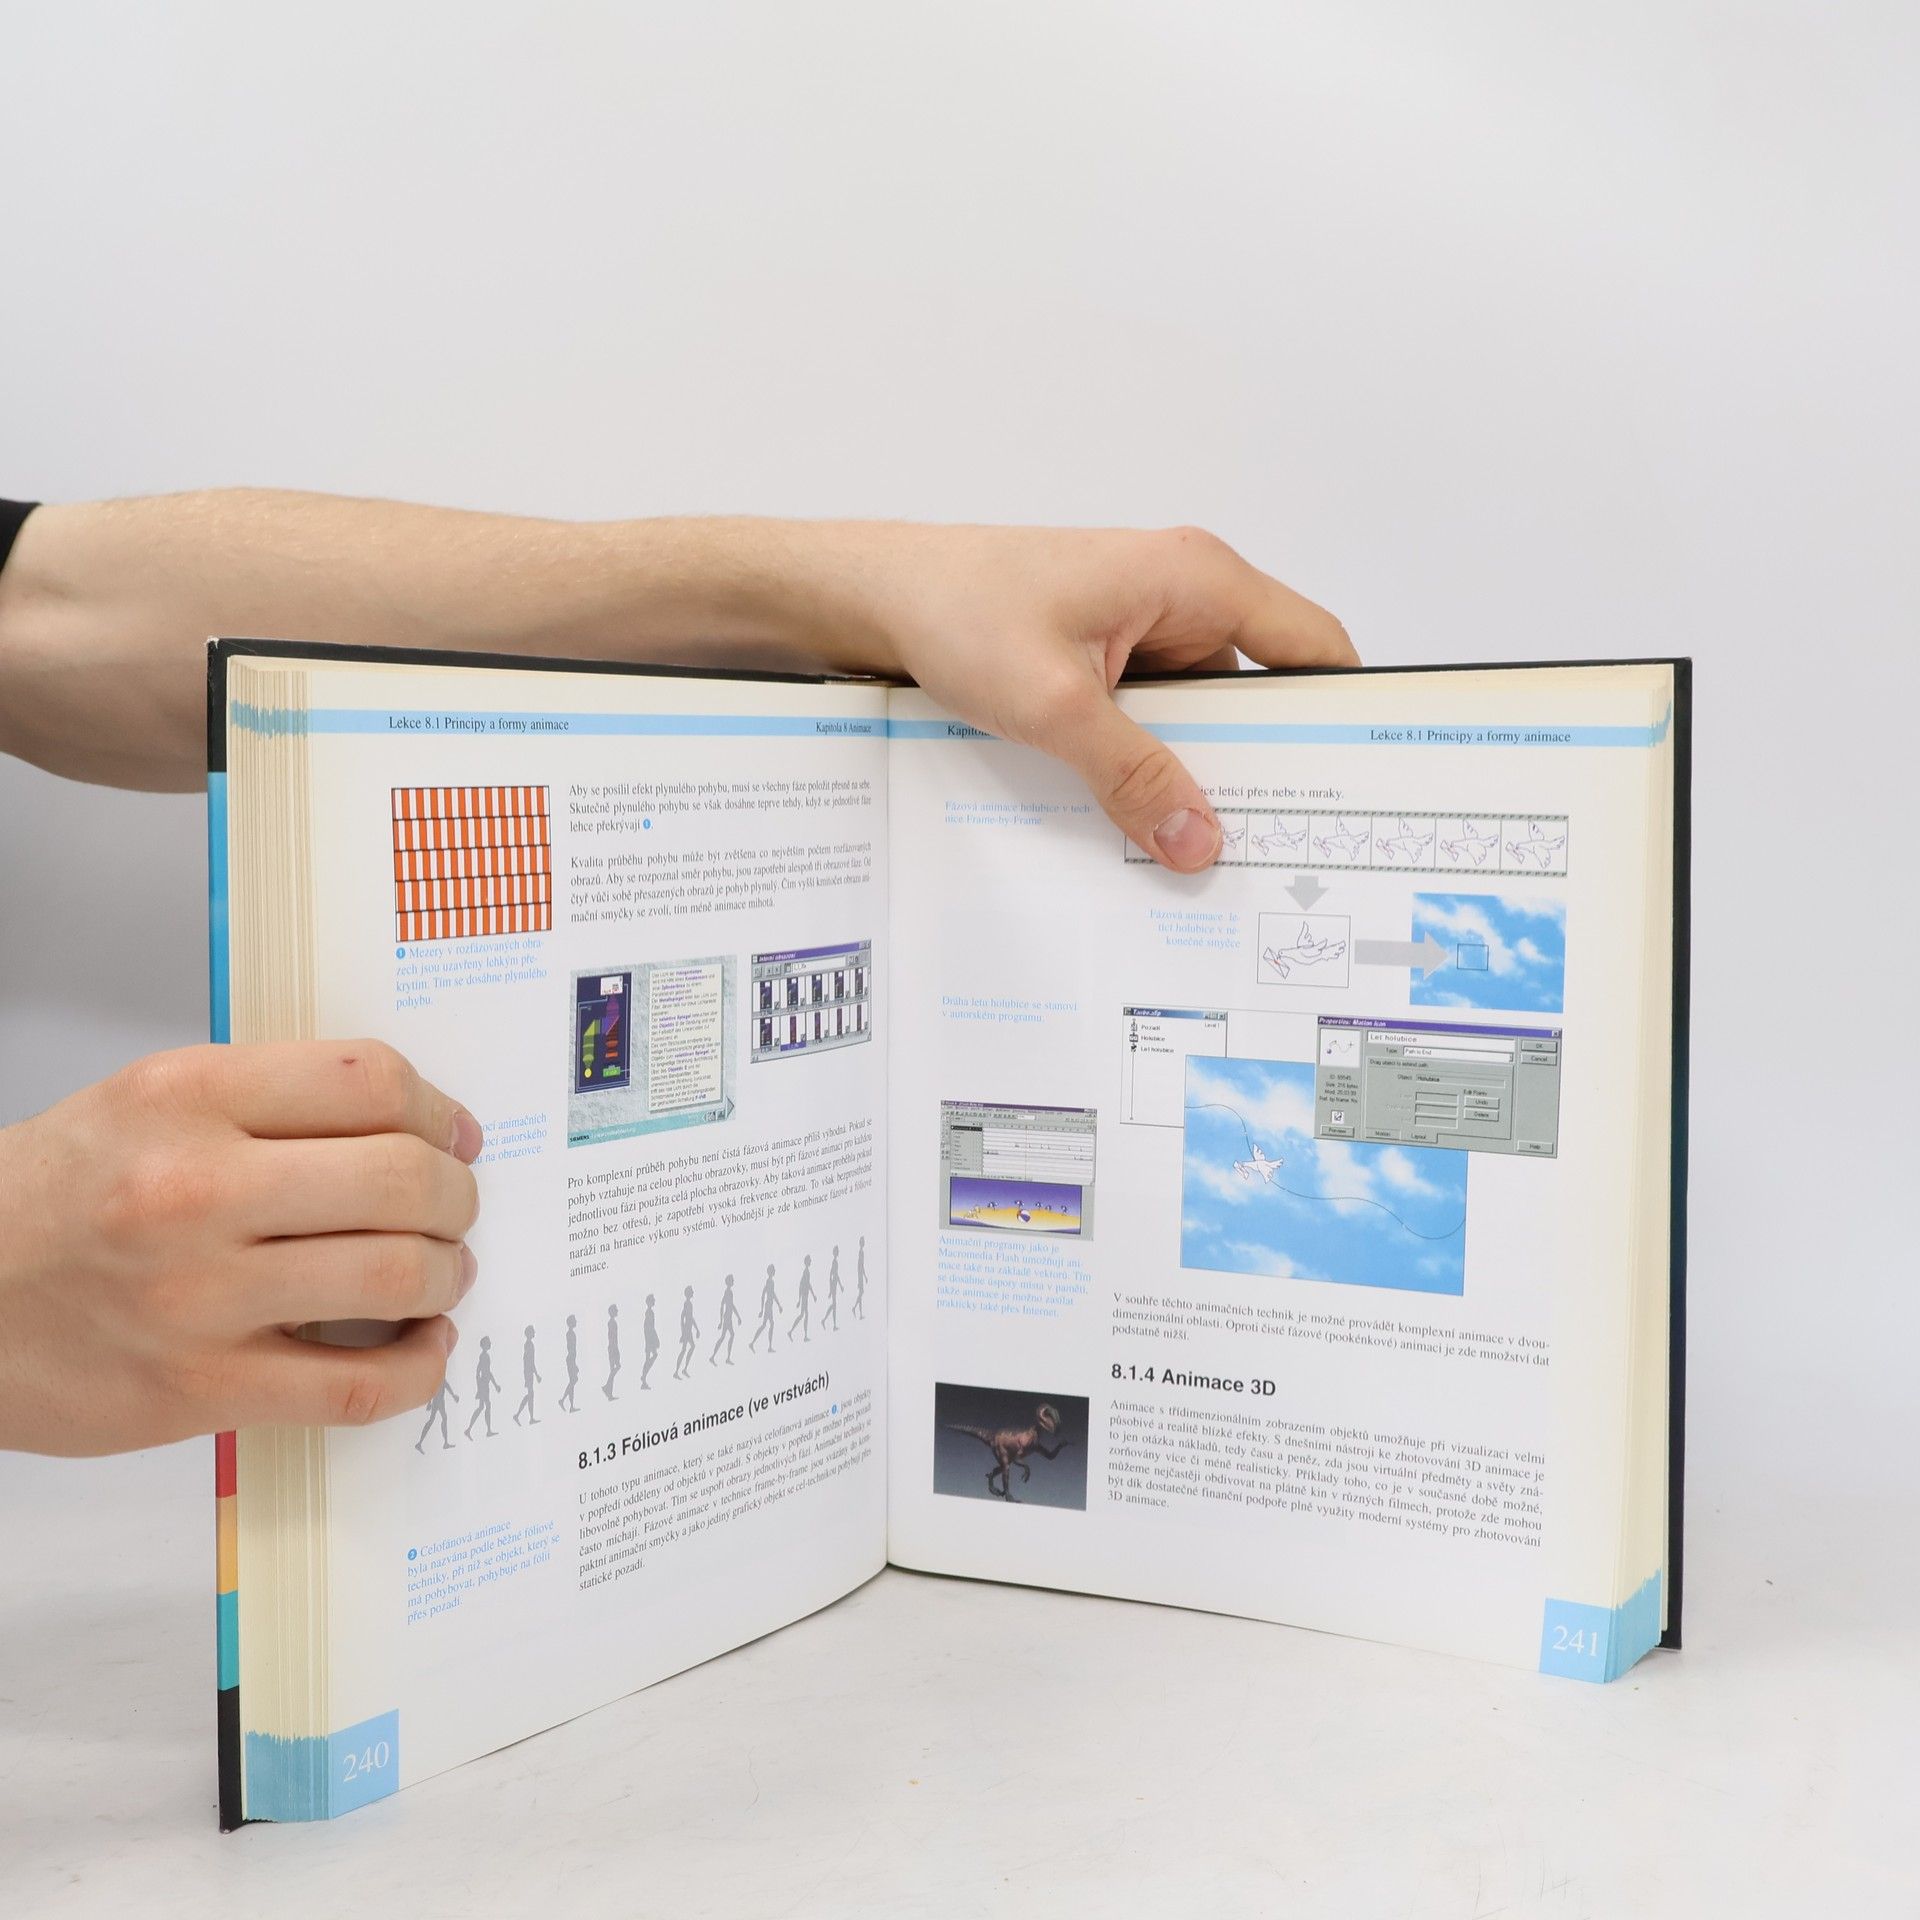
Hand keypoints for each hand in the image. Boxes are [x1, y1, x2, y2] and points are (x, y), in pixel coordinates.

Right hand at [0, 1040, 481, 1454]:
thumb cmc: (54, 1199)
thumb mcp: (146, 1104)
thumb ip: (271, 1103)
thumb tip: (416, 1125)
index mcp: (186, 1098)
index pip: (368, 1078)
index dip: (436, 1108)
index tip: (452, 1135)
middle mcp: (193, 1189)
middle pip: (400, 1176)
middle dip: (456, 1195)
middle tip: (454, 1208)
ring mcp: (196, 1297)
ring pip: (394, 1276)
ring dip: (446, 1274)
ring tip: (440, 1274)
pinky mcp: (197, 1391)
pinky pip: (357, 1386)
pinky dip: (418, 1366)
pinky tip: (421, 1345)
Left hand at [803, 522, 1355, 869]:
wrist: (878, 597)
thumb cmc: (958, 610)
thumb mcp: (1055, 704)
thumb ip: (1133, 775)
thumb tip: (1198, 840)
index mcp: (1195, 578)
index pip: (1312, 645)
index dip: (1344, 712)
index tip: (1355, 785)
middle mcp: (1182, 596)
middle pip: (1261, 690)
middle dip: (1264, 762)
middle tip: (1272, 841)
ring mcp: (1145, 628)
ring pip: (1205, 713)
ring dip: (1198, 769)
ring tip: (1201, 841)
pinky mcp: (1110, 656)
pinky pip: (1156, 718)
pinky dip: (1154, 761)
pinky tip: (1143, 814)